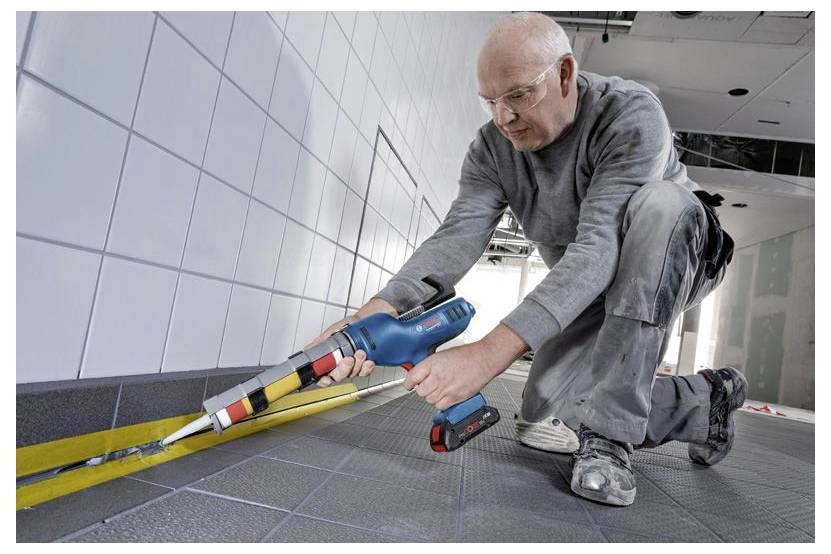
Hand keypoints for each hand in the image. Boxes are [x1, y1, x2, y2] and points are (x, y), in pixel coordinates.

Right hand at [305, 297, 396, 385]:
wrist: (362, 321)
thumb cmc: (344, 327)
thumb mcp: (329, 334)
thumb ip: (318, 344)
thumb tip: (307, 350)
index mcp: (328, 362)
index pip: (322, 377)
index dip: (323, 381)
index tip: (327, 379)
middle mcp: (339, 366)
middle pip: (338, 377)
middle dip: (344, 369)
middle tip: (348, 359)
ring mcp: (352, 367)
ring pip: (353, 374)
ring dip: (358, 365)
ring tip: (360, 353)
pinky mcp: (364, 365)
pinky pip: (365, 372)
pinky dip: (367, 368)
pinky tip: (369, 361)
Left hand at [403, 323, 528, 409]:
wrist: (485, 358)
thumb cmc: (468, 355)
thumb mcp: (443, 354)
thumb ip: (430, 365)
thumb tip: (420, 374)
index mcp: (433, 363)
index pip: (412, 376)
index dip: (409, 382)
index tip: (409, 384)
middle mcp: (438, 376)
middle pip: (420, 391)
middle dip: (423, 389)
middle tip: (428, 385)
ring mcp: (447, 388)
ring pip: (429, 400)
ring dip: (432, 396)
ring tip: (439, 389)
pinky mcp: (456, 397)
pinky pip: (440, 406)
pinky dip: (441, 403)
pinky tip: (446, 395)